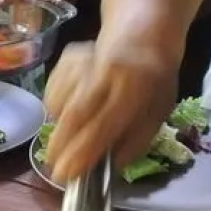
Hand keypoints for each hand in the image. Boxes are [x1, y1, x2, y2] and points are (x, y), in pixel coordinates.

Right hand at [41, 37, 179, 184]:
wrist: (143, 35)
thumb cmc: (154, 81)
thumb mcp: (157, 114)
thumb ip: (135, 141)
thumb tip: (106, 169)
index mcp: (134, 89)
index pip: (104, 125)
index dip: (82, 152)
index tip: (66, 175)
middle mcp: (107, 72)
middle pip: (75, 113)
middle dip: (61, 144)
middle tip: (54, 167)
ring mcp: (84, 61)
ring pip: (59, 103)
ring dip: (59, 126)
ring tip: (71, 134)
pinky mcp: (68, 56)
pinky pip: (52, 90)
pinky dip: (57, 108)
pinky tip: (73, 107)